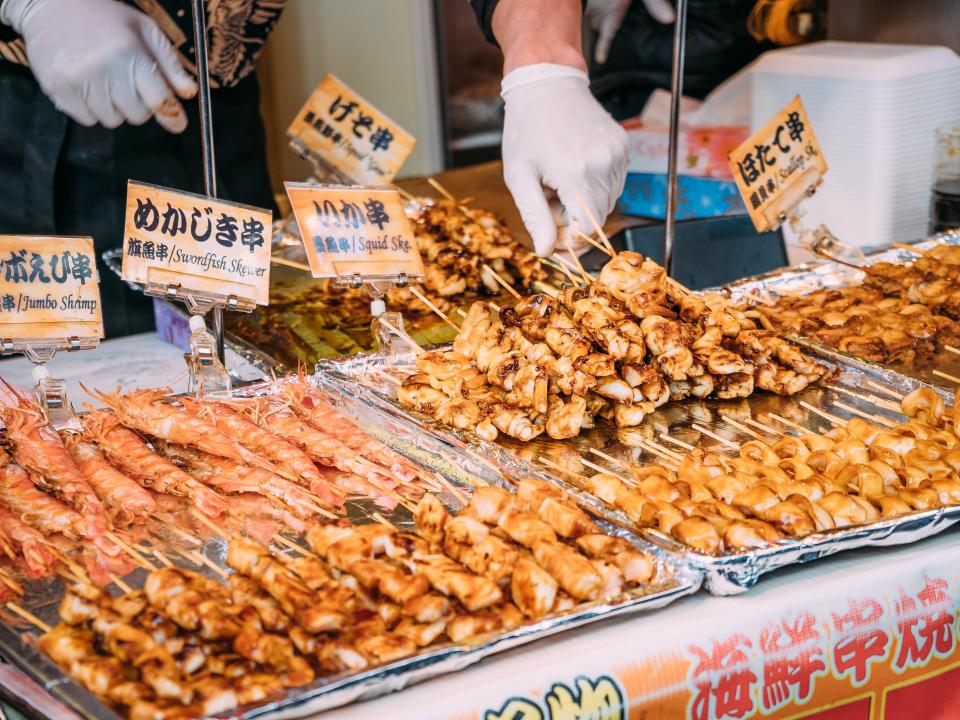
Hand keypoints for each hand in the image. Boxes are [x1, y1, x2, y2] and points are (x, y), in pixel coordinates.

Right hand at [1, 0, 196, 130]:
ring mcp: (78, 81)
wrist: (50, 4)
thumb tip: (189, 92)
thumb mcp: (144, 29)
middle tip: (127, 83)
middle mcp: (103, 68)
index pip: (159, 100)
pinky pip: (87, 120)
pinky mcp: (57, 89)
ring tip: (104, 80)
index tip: (177, 123)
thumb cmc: (103, 17)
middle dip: (138, 104)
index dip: (172, 115)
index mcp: (129, 52)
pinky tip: (87, 84)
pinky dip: (91, 108)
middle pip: (137, 115)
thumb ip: (169, 63)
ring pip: (112, 120)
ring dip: (114, 107)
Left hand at [501, 64, 627, 255]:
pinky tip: (574, 167)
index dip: (570, 242)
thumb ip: (535, 217)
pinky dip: (595, 185)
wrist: (547, 84)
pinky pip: (614, 182)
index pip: (586, 230)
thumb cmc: (526, 130)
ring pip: (607, 202)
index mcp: (575, 174)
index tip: (553, 241)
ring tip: (559, 180)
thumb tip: (546, 252)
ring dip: (584, 203)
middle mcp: (602, 165)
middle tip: (548, 201)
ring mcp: (617, 155)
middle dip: (573, 221)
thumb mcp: (519, 177)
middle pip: (597, 218)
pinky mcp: (623, 147)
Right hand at [585, 0, 675, 63]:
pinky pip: (588, 3)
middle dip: (601, 28)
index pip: (606, 35)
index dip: (602, 49)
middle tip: (607, 30)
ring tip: (602, 15)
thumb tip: (669, 20)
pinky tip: (601, 1)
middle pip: (595, 25)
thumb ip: (656, 4)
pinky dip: (592, 5)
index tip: (601, 59)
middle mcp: (598, 5)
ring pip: (589, 13)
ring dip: (595, 15)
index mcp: (612, 9)